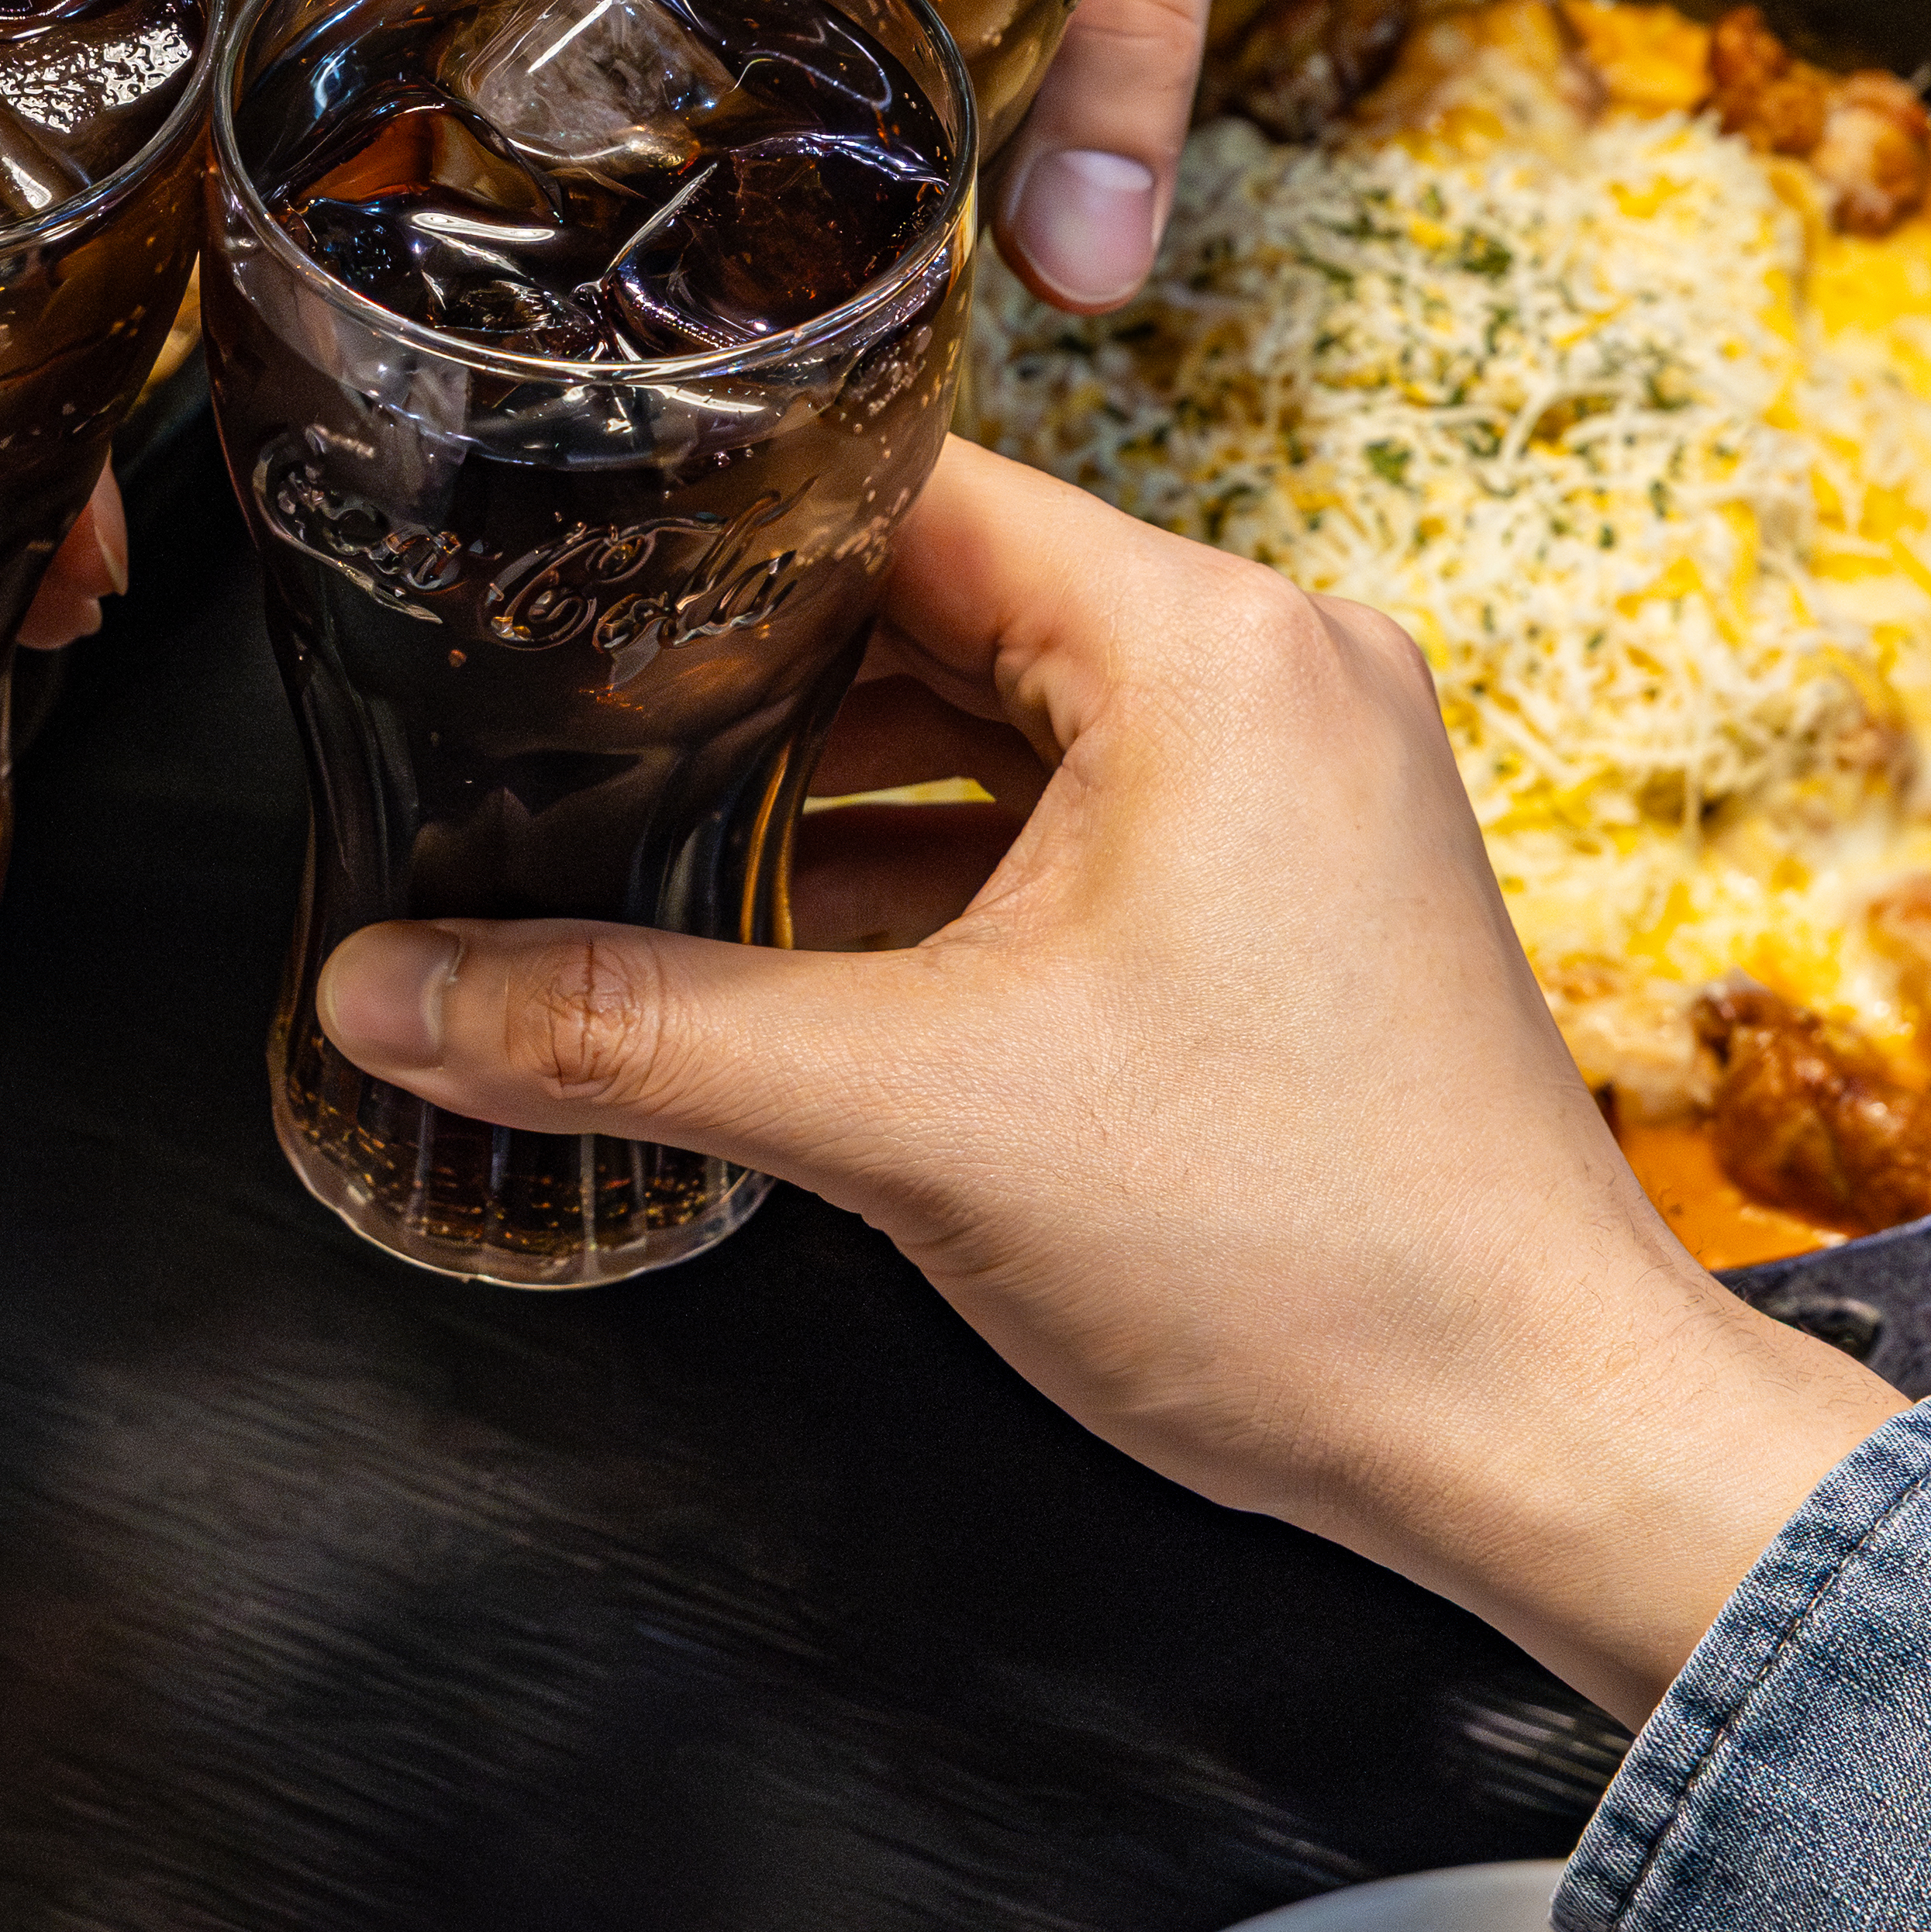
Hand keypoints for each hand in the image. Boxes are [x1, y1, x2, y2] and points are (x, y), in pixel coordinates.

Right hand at [308, 445, 1898, 1715]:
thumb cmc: (1305, 1249)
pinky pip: (1067, 835)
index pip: (901, 497)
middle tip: (549, 724)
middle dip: (746, 687)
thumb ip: (631, 1032)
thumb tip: (391, 993)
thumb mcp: (912, 1116)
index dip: (709, 531)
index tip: (553, 566)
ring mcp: (1293, 794)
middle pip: (938, 612)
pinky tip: (784, 965)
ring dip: (829, 802)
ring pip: (995, 736)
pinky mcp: (1289, 908)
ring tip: (631, 849)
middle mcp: (1269, 679)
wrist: (1540, 1434)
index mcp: (1206, 645)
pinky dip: (931, 886)